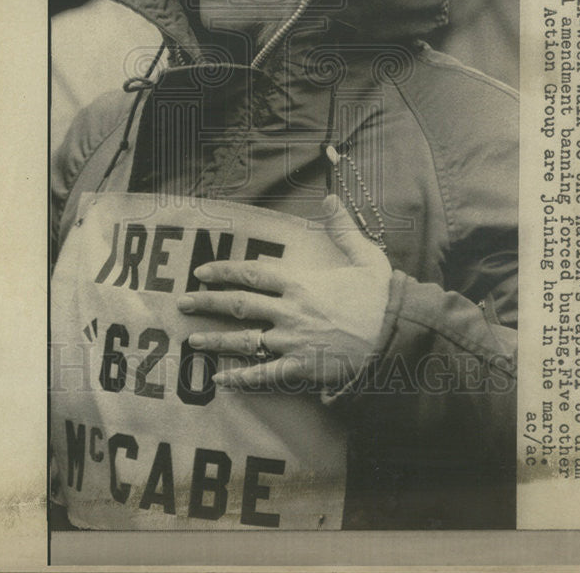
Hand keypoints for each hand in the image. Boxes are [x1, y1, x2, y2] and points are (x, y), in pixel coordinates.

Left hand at [176, 195, 391, 390]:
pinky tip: (220, 380)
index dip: (224, 271)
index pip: (252, 273)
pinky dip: (240, 379)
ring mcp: (293, 342)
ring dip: (215, 340)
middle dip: (207, 302)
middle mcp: (290, 311)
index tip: (202, 271)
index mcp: (301, 283)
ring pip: (244, 341)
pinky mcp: (301, 368)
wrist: (397, 336)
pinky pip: (264, 375)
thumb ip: (342, 228)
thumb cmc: (382, 297)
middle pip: (239, 304)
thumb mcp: (365, 255)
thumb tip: (330, 198)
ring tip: (191, 340)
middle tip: (182, 302)